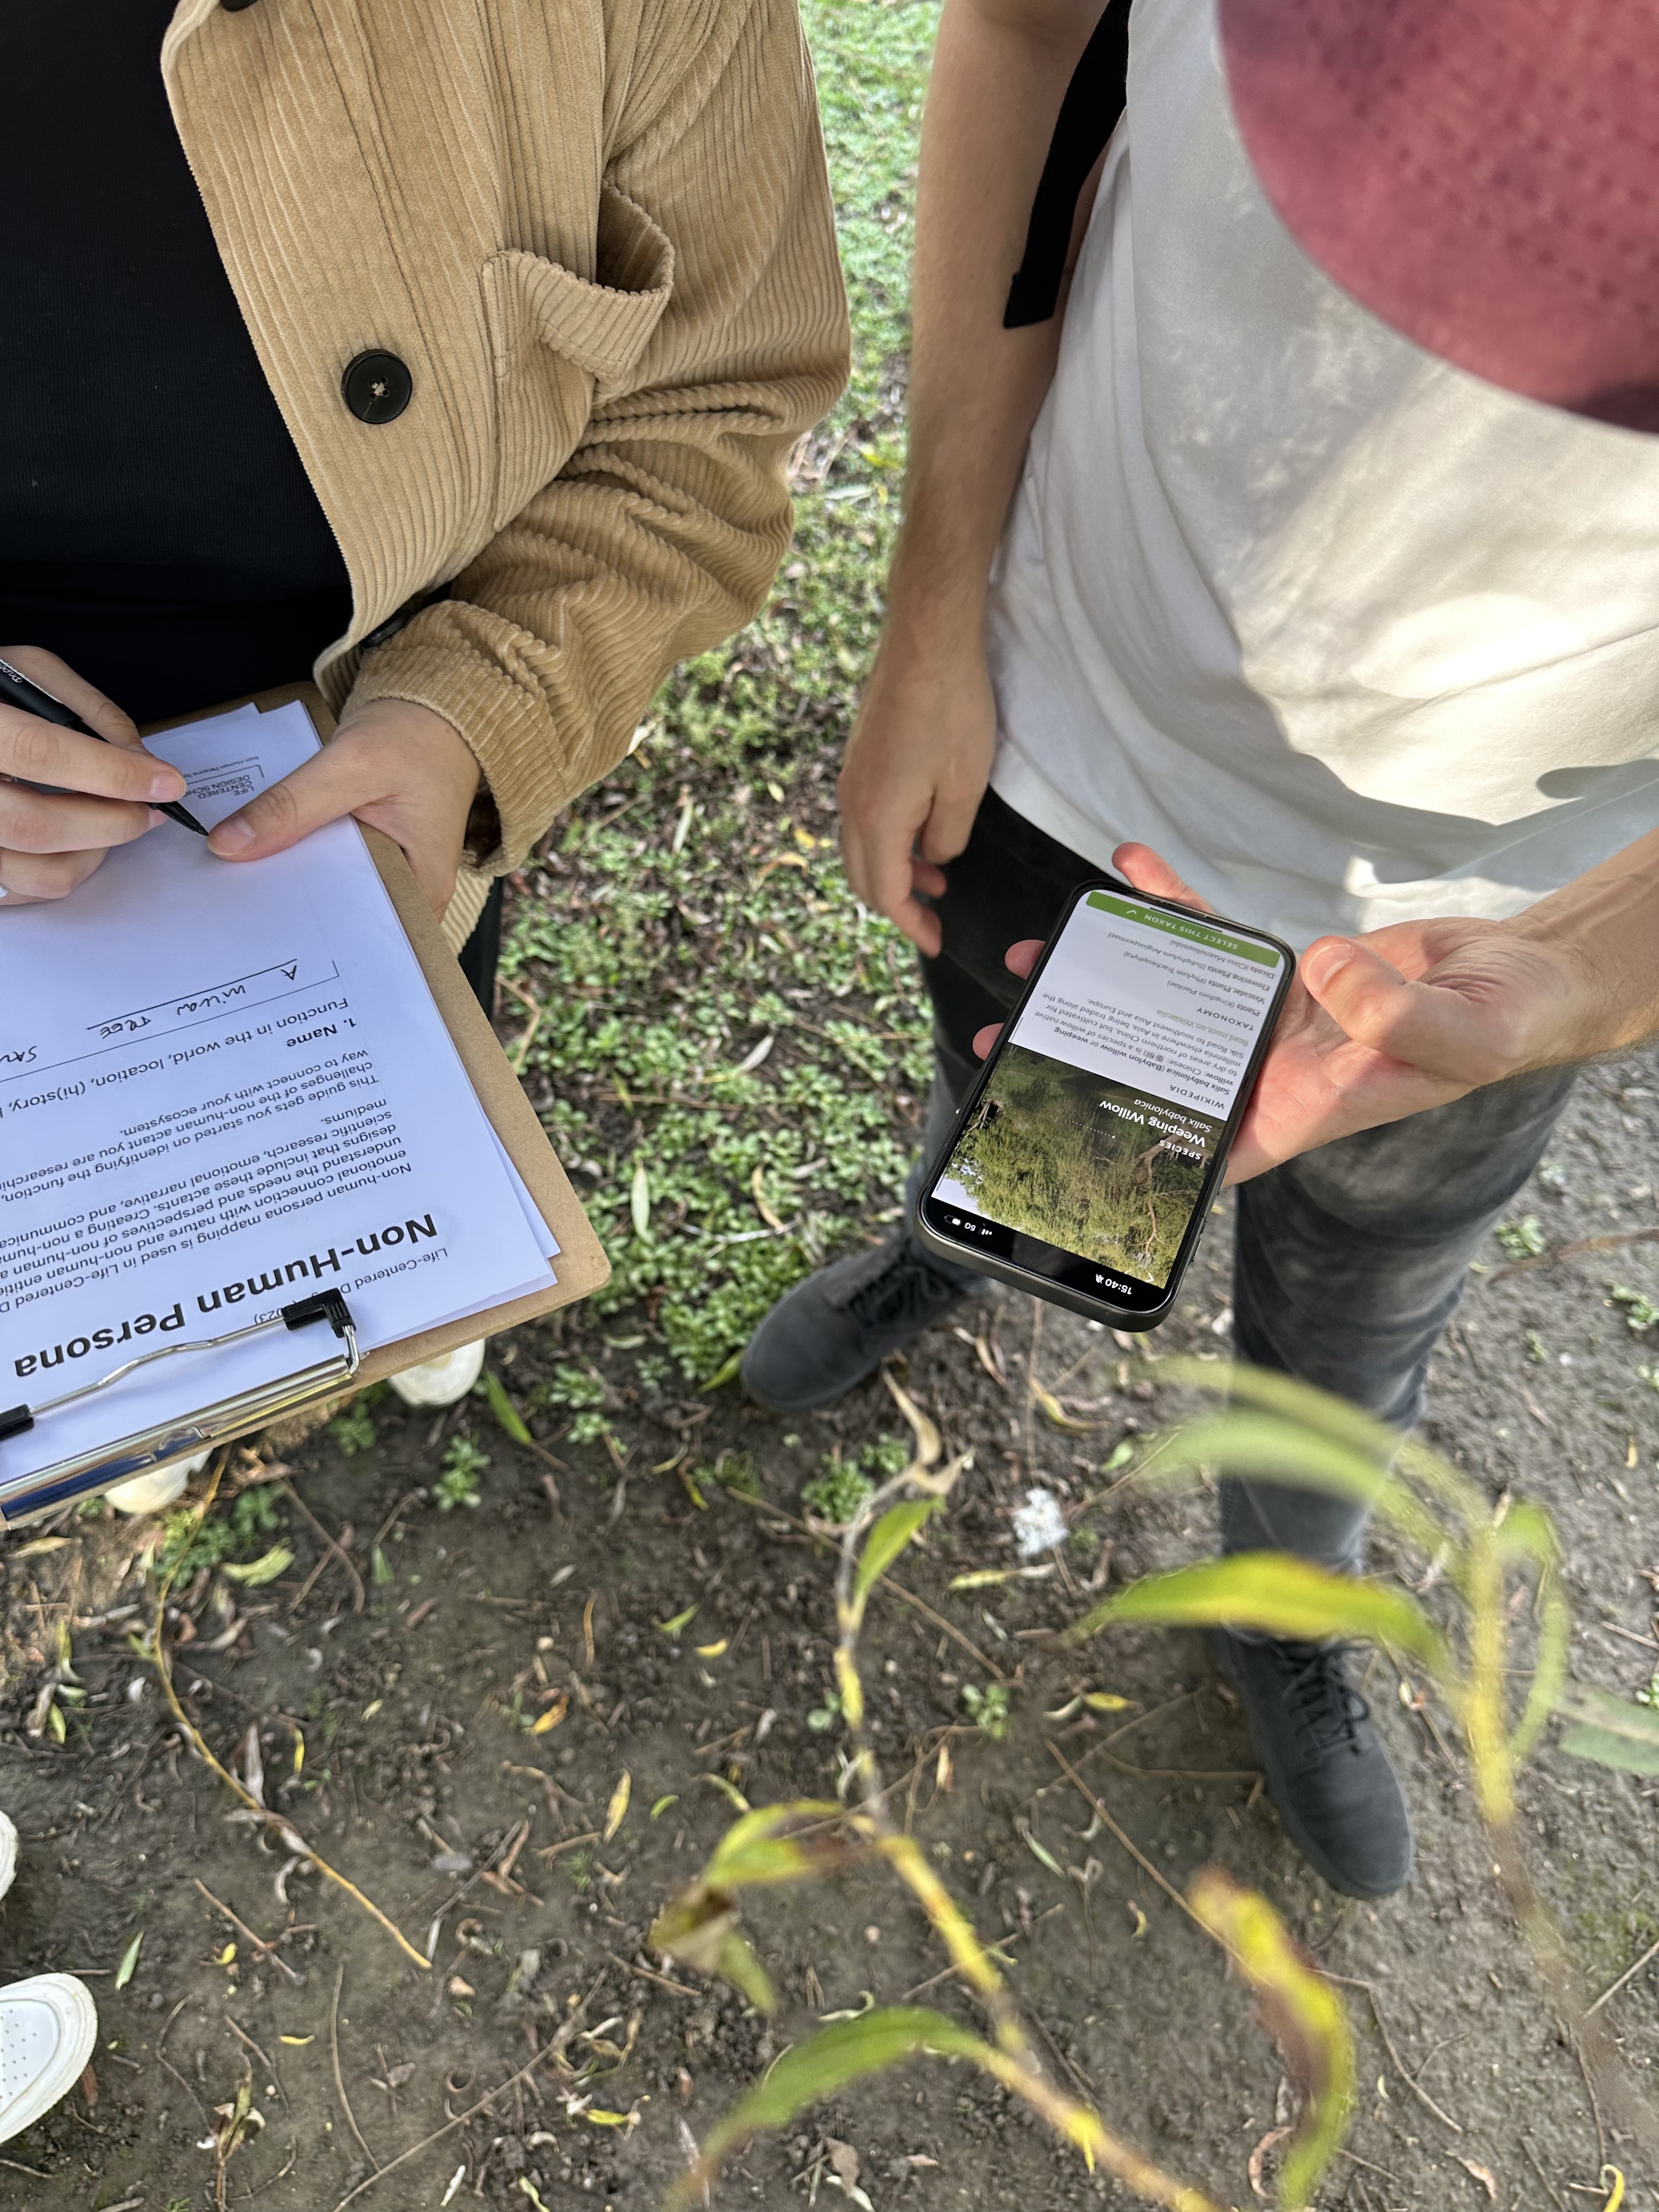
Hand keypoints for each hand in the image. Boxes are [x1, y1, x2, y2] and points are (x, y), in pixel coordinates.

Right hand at [0, 646, 187, 903]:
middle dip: (113, 823)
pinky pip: (26, 891)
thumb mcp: (27, 672)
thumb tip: (143, 759)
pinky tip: (76, 842)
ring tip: (113, 825)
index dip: (113, 773)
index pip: (43, 755)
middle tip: (149, 810)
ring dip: (94, 855)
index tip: (166, 782)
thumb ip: (88, 711)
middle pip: (39, 827)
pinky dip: (64, 872)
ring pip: (37, 873)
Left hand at [209, 698, 481, 912]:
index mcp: (423, 888)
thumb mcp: (351, 765)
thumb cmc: (415, 737)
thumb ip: (293, 805)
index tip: (256, 924)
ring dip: (295, 881)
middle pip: (343, 917)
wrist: (432, 713)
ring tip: (246, 880)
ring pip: (333, 892)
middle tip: (237, 904)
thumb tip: (230, 844)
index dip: (308, 932)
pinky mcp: (373, 854)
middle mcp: (412, 892)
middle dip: (293, 910)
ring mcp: (392, 874)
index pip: (361, 931)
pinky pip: (331, 867)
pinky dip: (303, 857)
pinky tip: (271, 850)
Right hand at [838, 607, 995, 955]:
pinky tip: (921, 833)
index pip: (886, 892)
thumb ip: (948, 837)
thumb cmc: (952, 710)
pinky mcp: (859, 759)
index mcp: (877, 818)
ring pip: (860, 848)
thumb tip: (937, 857)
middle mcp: (852, 804)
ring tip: (935, 879)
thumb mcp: (965, 787)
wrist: (926, 641)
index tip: (936, 942)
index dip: (911, 924)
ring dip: (893, 871)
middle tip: (933, 920)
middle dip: (897, 905)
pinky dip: (888, 841)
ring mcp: (851, 780)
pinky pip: (864, 818)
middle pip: (863, 877)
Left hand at [972, 843, 1602, 1182]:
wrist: (1519, 978)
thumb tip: (1325, 973)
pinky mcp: (1286, 970)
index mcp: (1304, 1108)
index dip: (1137, 1158)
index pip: (1208, 1149)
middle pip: (1162, 1074)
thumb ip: (1397, 1018)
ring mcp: (1275, 1021)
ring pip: (1171, 1003)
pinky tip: (1128, 866)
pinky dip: (1172, 904)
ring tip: (1038, 955)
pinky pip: (1213, 937)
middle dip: (1086, 1060)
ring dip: (1108, 979)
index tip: (1065, 1146)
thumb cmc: (1499, 1025)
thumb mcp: (1461, 1036)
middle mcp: (1275, 1071)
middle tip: (1009, 1042)